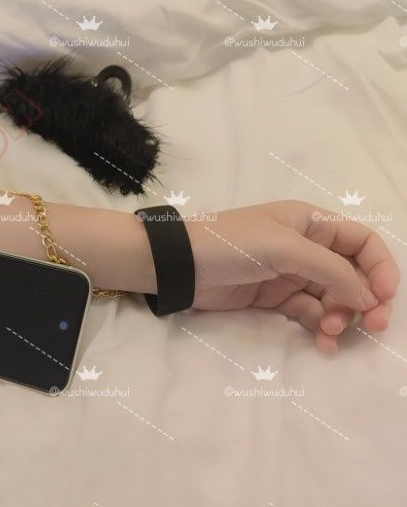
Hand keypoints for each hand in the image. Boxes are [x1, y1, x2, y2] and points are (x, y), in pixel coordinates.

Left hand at [185, 201, 398, 353]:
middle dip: (365, 299)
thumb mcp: (284, 248)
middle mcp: (307, 247)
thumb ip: (330, 270)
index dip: (380, 267)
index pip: (361, 241)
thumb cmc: (231, 244)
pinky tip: (324, 343)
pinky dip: (320, 328)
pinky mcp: (275, 298)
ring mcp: (291, 274)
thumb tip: (370, 297)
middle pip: (352, 274)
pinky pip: (310, 314)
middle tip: (373, 326)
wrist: (181, 266)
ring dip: (341, 317)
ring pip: (333, 298)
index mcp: (311, 223)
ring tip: (330, 332)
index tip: (385, 296)